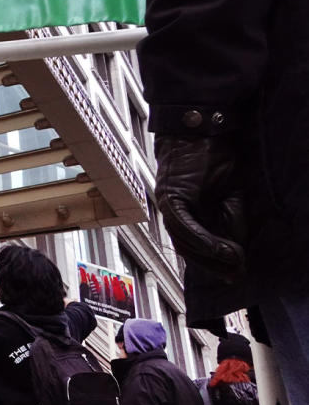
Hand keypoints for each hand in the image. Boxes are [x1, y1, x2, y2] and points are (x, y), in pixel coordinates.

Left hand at [154, 135, 245, 279]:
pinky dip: (201, 238)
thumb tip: (236, 251)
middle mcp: (171, 210)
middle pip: (188, 249)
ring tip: (232, 262)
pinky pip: (183, 224)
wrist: (202, 129)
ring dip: (209, 255)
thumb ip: (230, 221)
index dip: (213, 263)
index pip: (194, 246)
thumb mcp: (231, 195)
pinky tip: (216, 248)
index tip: (231, 274)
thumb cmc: (213, 156)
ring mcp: (167, 204)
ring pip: (185, 240)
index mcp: (184, 211)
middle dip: (212, 265)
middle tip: (234, 275)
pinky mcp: (170, 196)